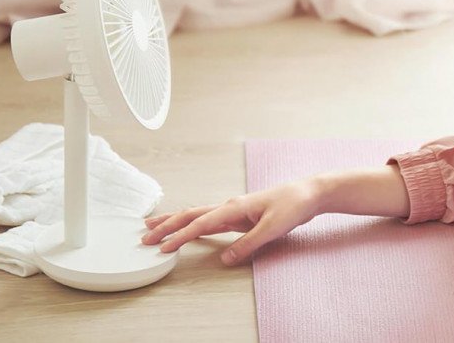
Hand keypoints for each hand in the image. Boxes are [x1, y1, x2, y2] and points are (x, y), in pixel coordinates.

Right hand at [141, 179, 320, 265]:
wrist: (308, 194)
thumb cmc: (293, 206)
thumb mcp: (273, 228)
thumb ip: (249, 244)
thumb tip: (225, 259)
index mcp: (235, 207)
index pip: (201, 223)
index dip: (180, 236)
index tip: (162, 247)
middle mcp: (230, 206)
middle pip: (192, 215)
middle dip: (167, 225)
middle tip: (144, 235)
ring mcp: (234, 210)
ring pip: (198, 215)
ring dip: (176, 221)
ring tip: (156, 226)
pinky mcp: (240, 216)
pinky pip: (210, 220)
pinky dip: (193, 224)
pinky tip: (188, 228)